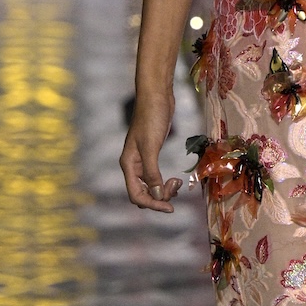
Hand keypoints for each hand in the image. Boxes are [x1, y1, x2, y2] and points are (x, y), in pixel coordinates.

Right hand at [120, 89, 182, 212]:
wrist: (156, 96)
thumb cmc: (152, 118)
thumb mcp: (151, 147)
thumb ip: (152, 173)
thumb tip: (157, 195)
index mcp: (128, 165)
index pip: (136, 195)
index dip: (153, 204)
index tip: (171, 208)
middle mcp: (133, 165)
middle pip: (143, 194)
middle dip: (160, 196)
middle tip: (176, 186)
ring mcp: (142, 160)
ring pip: (150, 187)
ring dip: (164, 190)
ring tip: (177, 182)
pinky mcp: (152, 154)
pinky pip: (156, 178)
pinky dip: (165, 182)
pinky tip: (175, 179)